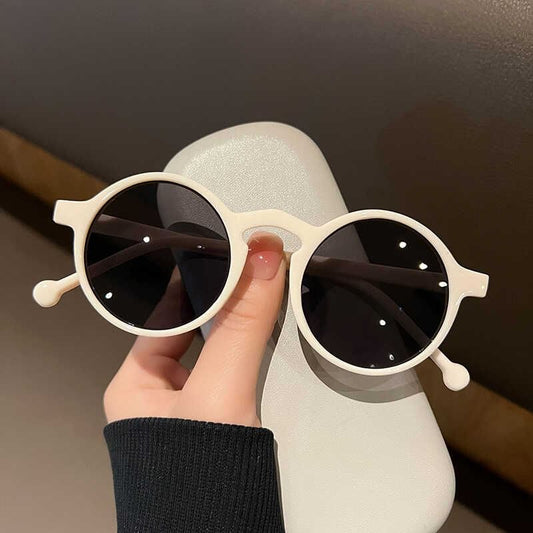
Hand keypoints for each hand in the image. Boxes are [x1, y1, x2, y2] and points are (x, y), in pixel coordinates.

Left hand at [103, 232, 285, 426]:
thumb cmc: (200, 473)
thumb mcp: (219, 391)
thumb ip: (241, 325)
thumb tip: (264, 256)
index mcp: (134, 386)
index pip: (163, 316)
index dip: (194, 284)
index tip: (223, 254)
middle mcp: (158, 395)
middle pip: (194, 331)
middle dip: (223, 303)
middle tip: (252, 267)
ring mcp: (191, 409)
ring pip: (218, 351)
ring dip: (241, 327)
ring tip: (263, 291)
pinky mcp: (222, 422)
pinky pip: (235, 372)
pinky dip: (252, 354)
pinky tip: (268, 335)